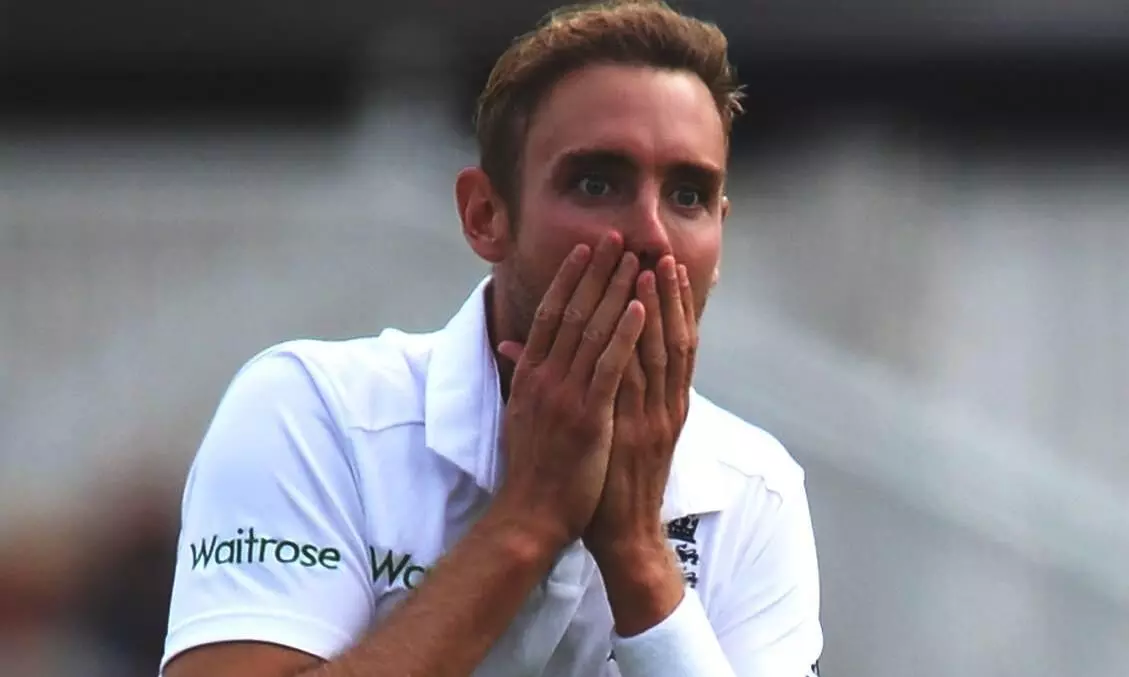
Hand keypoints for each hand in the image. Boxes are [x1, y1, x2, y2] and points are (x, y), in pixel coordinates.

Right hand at [491, 233, 644, 552]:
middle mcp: (544, 379)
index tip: (585, 250)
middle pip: (571, 312)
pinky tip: (640, 307)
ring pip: (592, 331)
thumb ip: (522, 375)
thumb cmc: (531, 469)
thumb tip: (509, 344)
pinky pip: (609, 367)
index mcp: (530, 377)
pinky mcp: (588, 417)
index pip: (548, 314)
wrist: (531, 516)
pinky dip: (624, 334)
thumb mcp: (520, 415)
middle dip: (595, 272)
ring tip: (634, 259)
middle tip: (615, 237)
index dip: (568, 279)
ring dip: (615, 291)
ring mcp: (565, 396)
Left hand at [583, 256, 698, 635]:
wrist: (625, 537)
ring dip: (657, 305)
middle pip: (673, 338)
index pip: (674, 344)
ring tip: (651, 264)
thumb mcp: (617, 436)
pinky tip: (636, 311)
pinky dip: (640, 341)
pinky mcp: (641, 430)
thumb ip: (611, 398)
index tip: (664, 267)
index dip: (671, 305)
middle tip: (663, 250)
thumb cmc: (612, 486)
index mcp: (666, 406)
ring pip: (661, 350)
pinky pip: (642, 377)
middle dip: (668, 294)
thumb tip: (591, 367)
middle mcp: (668, 405)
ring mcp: (656, 416)